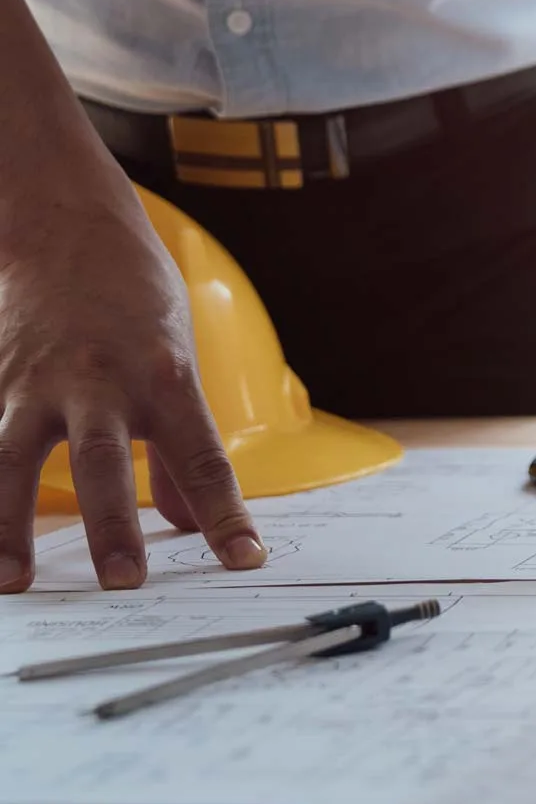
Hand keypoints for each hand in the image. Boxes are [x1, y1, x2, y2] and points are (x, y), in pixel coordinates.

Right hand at [0, 178, 264, 592]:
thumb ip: (179, 447)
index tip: (245, 560)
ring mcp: (32, 382)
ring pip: (14, 458)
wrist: (63, 221)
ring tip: (12, 582)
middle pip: (105, 462)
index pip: (203, 459)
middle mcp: (98, 382)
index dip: (225, 515)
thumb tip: (187, 521)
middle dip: (113, 526)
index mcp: (163, 378)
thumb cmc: (133, 298)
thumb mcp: (179, 361)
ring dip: (10, 525)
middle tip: (124, 583)